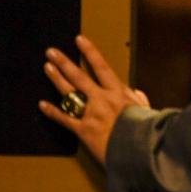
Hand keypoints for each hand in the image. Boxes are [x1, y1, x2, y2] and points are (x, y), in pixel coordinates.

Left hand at [38, 35, 148, 165]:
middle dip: (64, 62)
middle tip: (52, 52)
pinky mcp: (83, 130)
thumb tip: (137, 94)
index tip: (79, 40)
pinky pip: (64, 119)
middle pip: (79, 76)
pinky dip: (52, 112)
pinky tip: (42, 105)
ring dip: (56, 79)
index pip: (102, 67)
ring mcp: (90, 114)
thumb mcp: (147, 112)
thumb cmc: (146, 132)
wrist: (140, 151)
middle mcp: (102, 100)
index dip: (90, 52)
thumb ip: (140, 101)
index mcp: (119, 93)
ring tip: (47, 67)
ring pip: (69, 93)